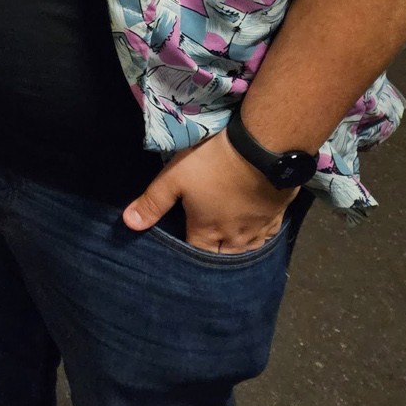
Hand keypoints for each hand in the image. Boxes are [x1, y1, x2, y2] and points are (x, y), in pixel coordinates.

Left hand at [121, 133, 296, 252]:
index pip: (196, 255)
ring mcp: (259, 228)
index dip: (187, 255)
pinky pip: (267, 235)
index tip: (181, 250)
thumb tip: (129, 224)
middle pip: (223, 256)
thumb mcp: (174, 178)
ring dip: (237, 249)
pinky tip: (255, 230)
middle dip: (213, 255)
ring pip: (247, 249)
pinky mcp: (277, 215)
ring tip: (228, 243)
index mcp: (208, 232)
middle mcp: (235, 238)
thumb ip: (153, 202)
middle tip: (204, 247)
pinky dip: (259, 236)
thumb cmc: (212, 163)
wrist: (263, 149)